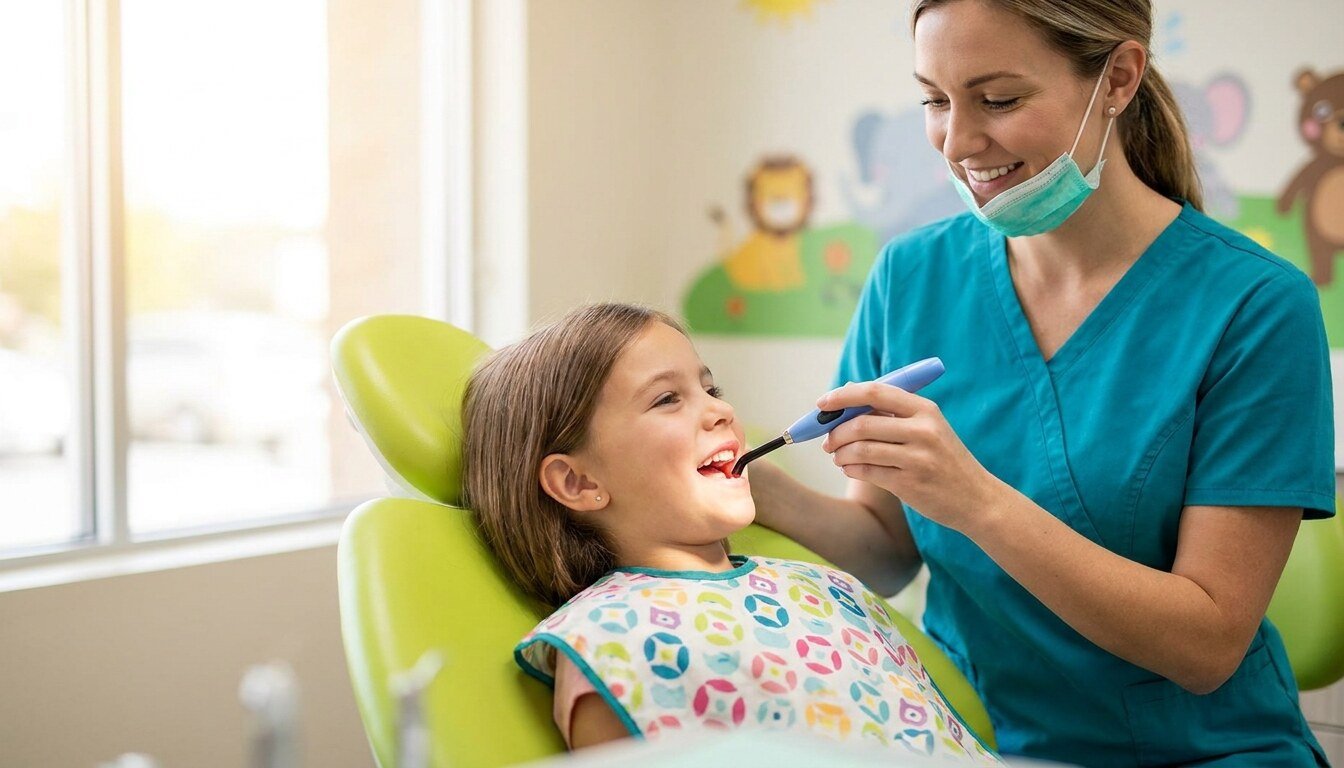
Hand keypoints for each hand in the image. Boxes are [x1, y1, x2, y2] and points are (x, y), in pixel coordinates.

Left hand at [817, 381, 1000, 534]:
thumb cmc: (944, 459)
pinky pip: (866, 471)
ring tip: (838, 456)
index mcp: (925, 410)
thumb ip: (891, 412)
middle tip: (827, 441)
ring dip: (840, 453)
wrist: (977, 498)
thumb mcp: (928, 428)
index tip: (822, 403)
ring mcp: (917, 458)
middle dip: (835, 432)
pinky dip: (850, 468)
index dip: (843, 396)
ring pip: (860, 449)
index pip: (876, 392)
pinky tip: (849, 468)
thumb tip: (845, 392)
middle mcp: (923, 430)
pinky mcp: (909, 483)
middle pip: (862, 423)